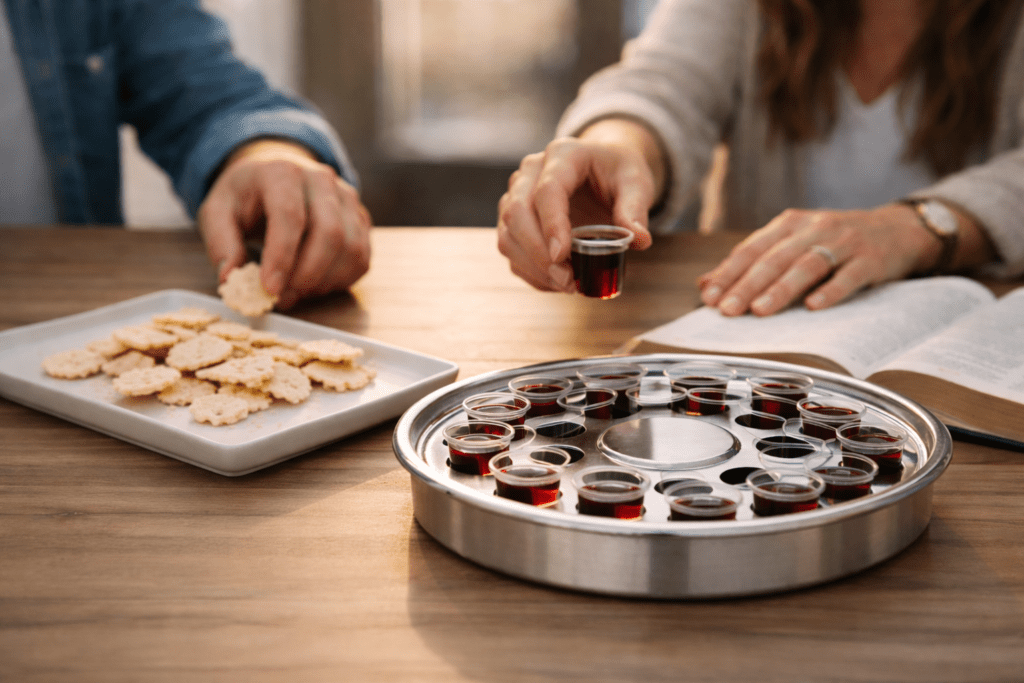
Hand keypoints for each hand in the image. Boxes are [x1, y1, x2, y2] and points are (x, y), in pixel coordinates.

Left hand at [197, 139, 371, 308]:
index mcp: (282, 172)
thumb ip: (222, 244)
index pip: (290, 216)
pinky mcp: (360, 218)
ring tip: (297, 292)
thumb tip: (231, 279)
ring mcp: (347, 198)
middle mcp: (321, 180)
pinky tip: (315, 284)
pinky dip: (341, 280)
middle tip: (283, 299)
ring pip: (352, 249)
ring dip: (325, 281)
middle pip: (330, 233)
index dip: (282, 257)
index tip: (270, 289)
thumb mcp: (218, 211)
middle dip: (307, 275)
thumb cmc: (246, 195)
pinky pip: (362, 257)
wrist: (276, 171)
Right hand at [496, 119, 661, 291]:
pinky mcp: (514, 220)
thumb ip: (636, 209)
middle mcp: (530, 172)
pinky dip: (531, 272)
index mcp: (562, 155)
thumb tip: (639, 240)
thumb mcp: (636, 182)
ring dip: (533, 267)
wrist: (602, 169)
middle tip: (568, 280)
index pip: (547, 190)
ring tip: (567, 285)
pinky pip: (511, 250)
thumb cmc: (617, 172)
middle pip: (516, 213)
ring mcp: (516, 195)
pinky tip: (557, 283)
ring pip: (507, 235)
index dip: (551, 225)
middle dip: (538, 253)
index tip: (563, 256)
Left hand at [696, 204, 944, 315]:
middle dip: (748, 285)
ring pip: (807, 265)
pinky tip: (813, 307)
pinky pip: (849, 276)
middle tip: (728, 310)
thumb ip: (752, 263)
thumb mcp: (793, 244)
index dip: (729, 272)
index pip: (752, 249)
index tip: (709, 297)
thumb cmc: (834, 243)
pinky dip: (831, 291)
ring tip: (760, 311)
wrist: (898, 230)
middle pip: (775, 258)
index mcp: (789, 224)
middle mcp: (814, 228)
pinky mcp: (871, 259)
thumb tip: (704, 285)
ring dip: (781, 289)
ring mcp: (844, 242)